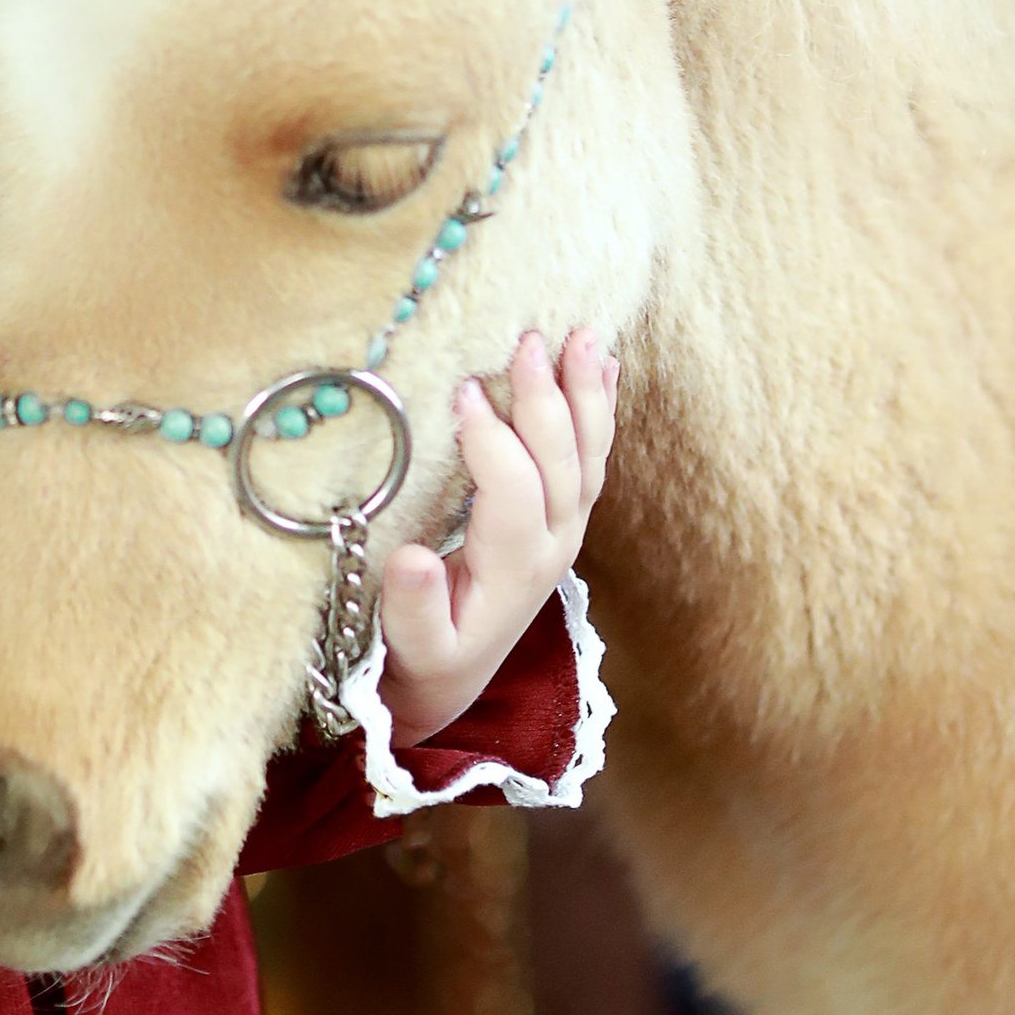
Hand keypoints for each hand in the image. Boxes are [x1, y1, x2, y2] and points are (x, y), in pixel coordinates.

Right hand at [377, 327, 618, 750]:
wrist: (452, 677)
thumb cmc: (422, 656)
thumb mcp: (410, 649)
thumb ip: (411, 609)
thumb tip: (412, 561)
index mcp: (513, 571)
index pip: (513, 494)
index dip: (492, 444)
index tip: (462, 393)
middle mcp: (552, 545)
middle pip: (560, 465)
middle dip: (547, 400)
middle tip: (528, 342)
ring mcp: (566, 529)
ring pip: (588, 455)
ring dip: (587, 394)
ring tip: (584, 336)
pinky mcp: (565, 517)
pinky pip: (592, 457)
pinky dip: (599, 409)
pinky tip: (603, 364)